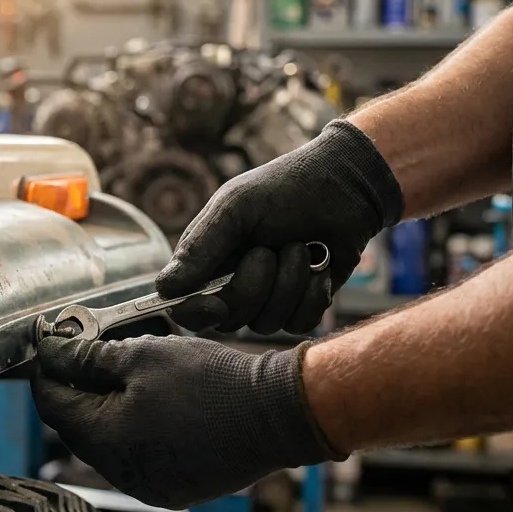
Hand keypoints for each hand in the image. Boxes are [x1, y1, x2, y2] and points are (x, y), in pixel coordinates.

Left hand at [33, 334, 341, 509]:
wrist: (278, 413)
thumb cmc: (211, 381)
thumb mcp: (142, 354)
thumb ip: (87, 357)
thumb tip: (49, 351)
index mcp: (105, 440)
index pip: (51, 404)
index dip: (47, 370)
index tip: (50, 344)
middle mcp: (121, 474)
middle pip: (76, 426)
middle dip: (77, 388)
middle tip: (87, 352)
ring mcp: (148, 486)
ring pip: (107, 443)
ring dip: (106, 408)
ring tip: (125, 373)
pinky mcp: (174, 488)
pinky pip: (137, 458)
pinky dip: (134, 429)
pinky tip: (152, 402)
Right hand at [157, 120, 402, 334]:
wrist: (348, 187)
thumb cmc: (286, 188)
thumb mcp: (236, 207)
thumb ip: (200, 248)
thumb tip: (164, 289)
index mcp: (207, 260)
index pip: (186, 307)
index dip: (196, 312)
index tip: (215, 303)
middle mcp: (233, 283)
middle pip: (228, 319)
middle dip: (253, 286)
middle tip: (270, 250)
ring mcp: (269, 297)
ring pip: (266, 323)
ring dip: (288, 284)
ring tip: (301, 248)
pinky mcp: (302, 304)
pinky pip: (299, 323)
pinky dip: (312, 295)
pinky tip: (320, 267)